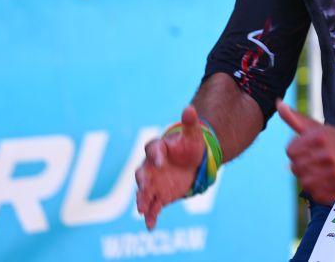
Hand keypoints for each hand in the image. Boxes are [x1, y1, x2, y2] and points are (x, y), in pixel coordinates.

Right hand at [135, 105, 205, 229]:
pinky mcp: (159, 197)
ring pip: (143, 192)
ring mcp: (153, 183)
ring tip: (140, 210)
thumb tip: (190, 108)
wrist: (193, 163)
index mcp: (158, 149)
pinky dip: (151, 216)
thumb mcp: (193, 135)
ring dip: (141, 200)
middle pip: (142, 172)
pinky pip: (152, 207)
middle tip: (144, 185)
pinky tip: (151, 226)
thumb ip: (190, 123)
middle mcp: (151, 167)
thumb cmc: (190, 147)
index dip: (156, 155)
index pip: (153, 150)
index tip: (161, 161)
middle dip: (142, 180)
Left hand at [276, 99, 334, 202]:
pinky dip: (317, 190)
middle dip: (301, 165)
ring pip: (304, 182)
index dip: (295, 151)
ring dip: (308, 178)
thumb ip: (294, 118)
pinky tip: (325, 181)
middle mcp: (327, 155)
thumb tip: (278, 103)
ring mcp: (334, 173)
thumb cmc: (333, 140)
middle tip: (313, 161)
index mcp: (319, 138)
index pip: (290, 151)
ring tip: (319, 171)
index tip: (306, 149)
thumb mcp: (315, 127)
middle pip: (295, 168)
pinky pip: (316, 194)